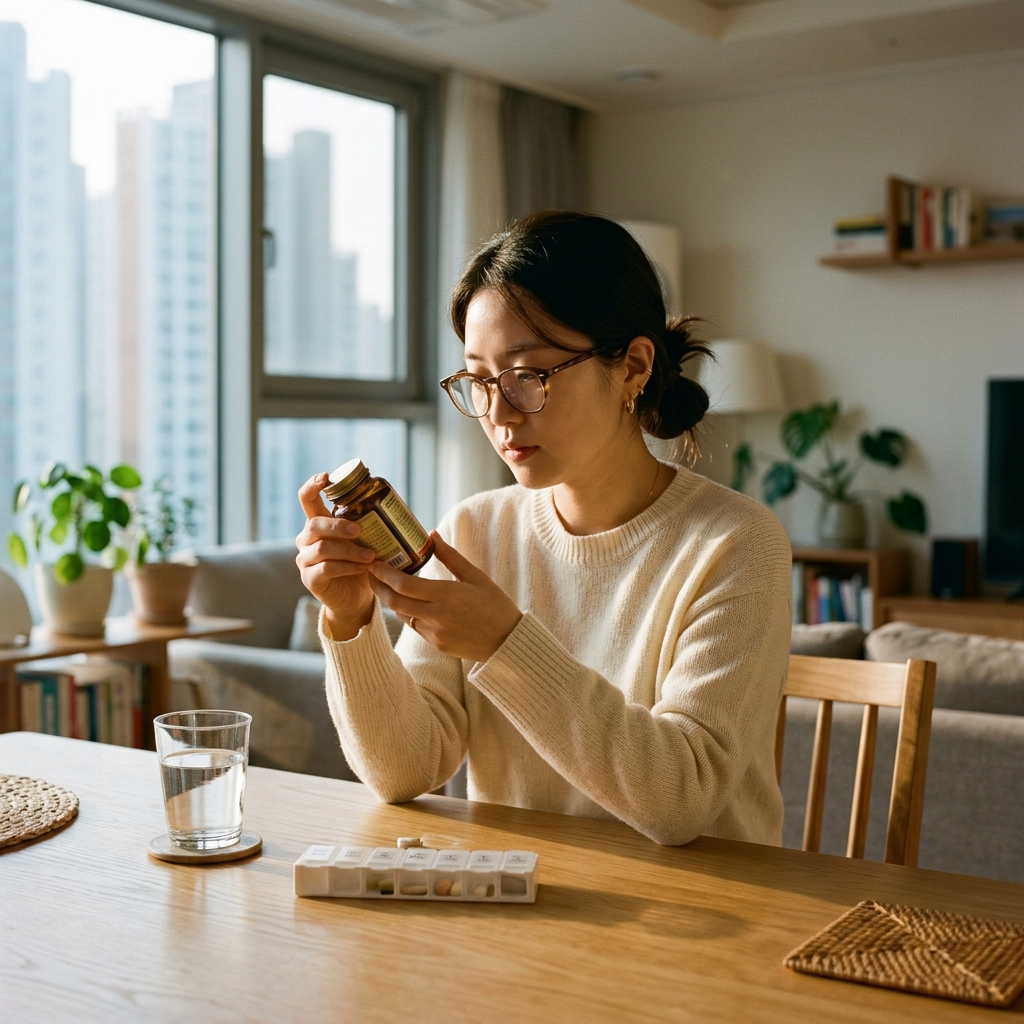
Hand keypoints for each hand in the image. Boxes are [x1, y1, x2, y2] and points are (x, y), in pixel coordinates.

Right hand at [295, 473, 376, 639]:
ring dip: (350, 550)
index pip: (306, 499)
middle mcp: (306, 540)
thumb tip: (394, 502)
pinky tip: (363, 567)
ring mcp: (305, 560)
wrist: (357, 599)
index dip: (312, 486)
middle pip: (314, 524)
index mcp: (318, 524)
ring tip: (371, 556)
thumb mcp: (365, 540)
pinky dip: (348, 566)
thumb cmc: (361, 563)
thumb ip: (368, 523)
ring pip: (323, 548)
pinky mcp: (310, 579)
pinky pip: (327, 568)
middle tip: (360, 530)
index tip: (326, 477)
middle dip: (339, 525)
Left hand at [366, 533, 522, 662]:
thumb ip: (450, 556)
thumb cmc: (495, 604)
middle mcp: (437, 616)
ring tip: (388, 586)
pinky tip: (411, 603)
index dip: (384, 574)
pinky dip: (409, 614)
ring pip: (403, 615)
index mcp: (446, 595)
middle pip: (395, 601)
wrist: (508, 641)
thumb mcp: (475, 576)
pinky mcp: (437, 645)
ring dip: (393, 600)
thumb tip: (432, 535)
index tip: (374, 563)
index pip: (403, 584)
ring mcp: (435, 633)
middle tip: (370, 573)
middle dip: (378, 587)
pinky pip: (416, 627)